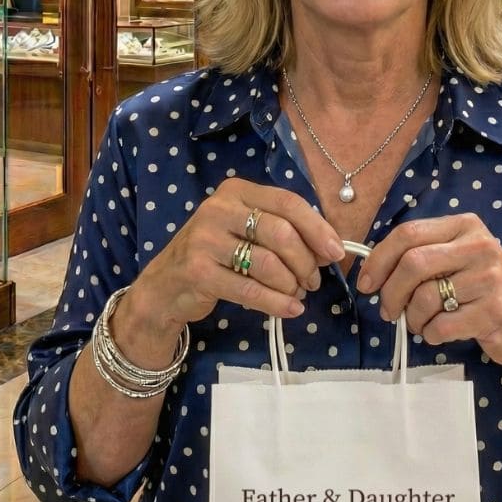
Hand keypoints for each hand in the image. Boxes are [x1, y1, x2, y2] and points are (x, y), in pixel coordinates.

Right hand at [129, 178, 344, 332]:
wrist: (165, 285)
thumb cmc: (215, 255)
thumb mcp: (245, 230)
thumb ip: (282, 231)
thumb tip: (330, 248)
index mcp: (236, 191)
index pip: (287, 202)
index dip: (317, 228)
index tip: (336, 252)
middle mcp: (218, 209)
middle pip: (281, 233)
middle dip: (305, 262)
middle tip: (313, 281)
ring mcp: (205, 239)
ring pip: (268, 263)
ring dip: (291, 285)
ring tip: (296, 295)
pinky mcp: (198, 272)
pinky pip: (250, 290)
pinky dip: (277, 303)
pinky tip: (290, 310)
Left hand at [356, 213, 501, 377]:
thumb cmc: (487, 292)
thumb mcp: (461, 259)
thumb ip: (425, 255)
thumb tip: (372, 268)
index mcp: (466, 225)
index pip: (408, 233)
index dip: (379, 259)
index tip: (366, 282)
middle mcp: (480, 245)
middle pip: (412, 263)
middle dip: (390, 292)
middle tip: (388, 311)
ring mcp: (490, 278)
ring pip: (424, 297)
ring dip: (413, 318)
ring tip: (421, 323)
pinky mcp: (495, 311)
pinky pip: (442, 324)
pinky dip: (431, 333)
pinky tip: (440, 332)